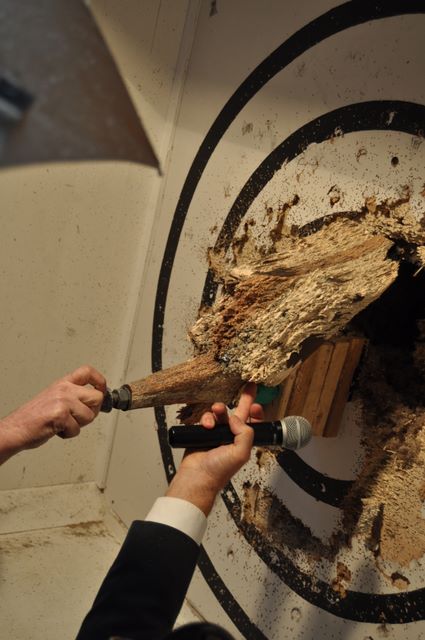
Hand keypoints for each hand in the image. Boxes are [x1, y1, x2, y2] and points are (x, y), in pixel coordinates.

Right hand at [0, 365, 106, 463]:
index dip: (100, 380)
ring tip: (64, 424)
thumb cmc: (33, 417)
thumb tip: (94, 402)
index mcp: (62, 383)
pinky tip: (57, 430)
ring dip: (78, 425)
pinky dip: (69, 434)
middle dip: (93, 411)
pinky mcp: (60, 415)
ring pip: (89, 416)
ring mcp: (63, 401)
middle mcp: (64, 389)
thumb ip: (72, 396)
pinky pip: (77, 429)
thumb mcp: (53, 398)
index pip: (87, 372)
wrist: (16, 428)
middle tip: (80, 418)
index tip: (102, 389)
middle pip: (97, 397)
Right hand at [166, 382, 264, 514]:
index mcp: (243, 442)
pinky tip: (206, 425)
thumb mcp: (240, 453)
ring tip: (217, 410)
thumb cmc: (218, 471)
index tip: (257, 404)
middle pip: (239, 413)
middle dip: (244, 400)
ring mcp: (217, 434)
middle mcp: (231, 436)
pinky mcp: (203, 432)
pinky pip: (207, 418)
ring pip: (221, 413)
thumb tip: (236, 418)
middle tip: (248, 386)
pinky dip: (206, 418)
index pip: (252, 424)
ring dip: (219, 409)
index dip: (255, 414)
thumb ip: (245, 433)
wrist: (196, 476)